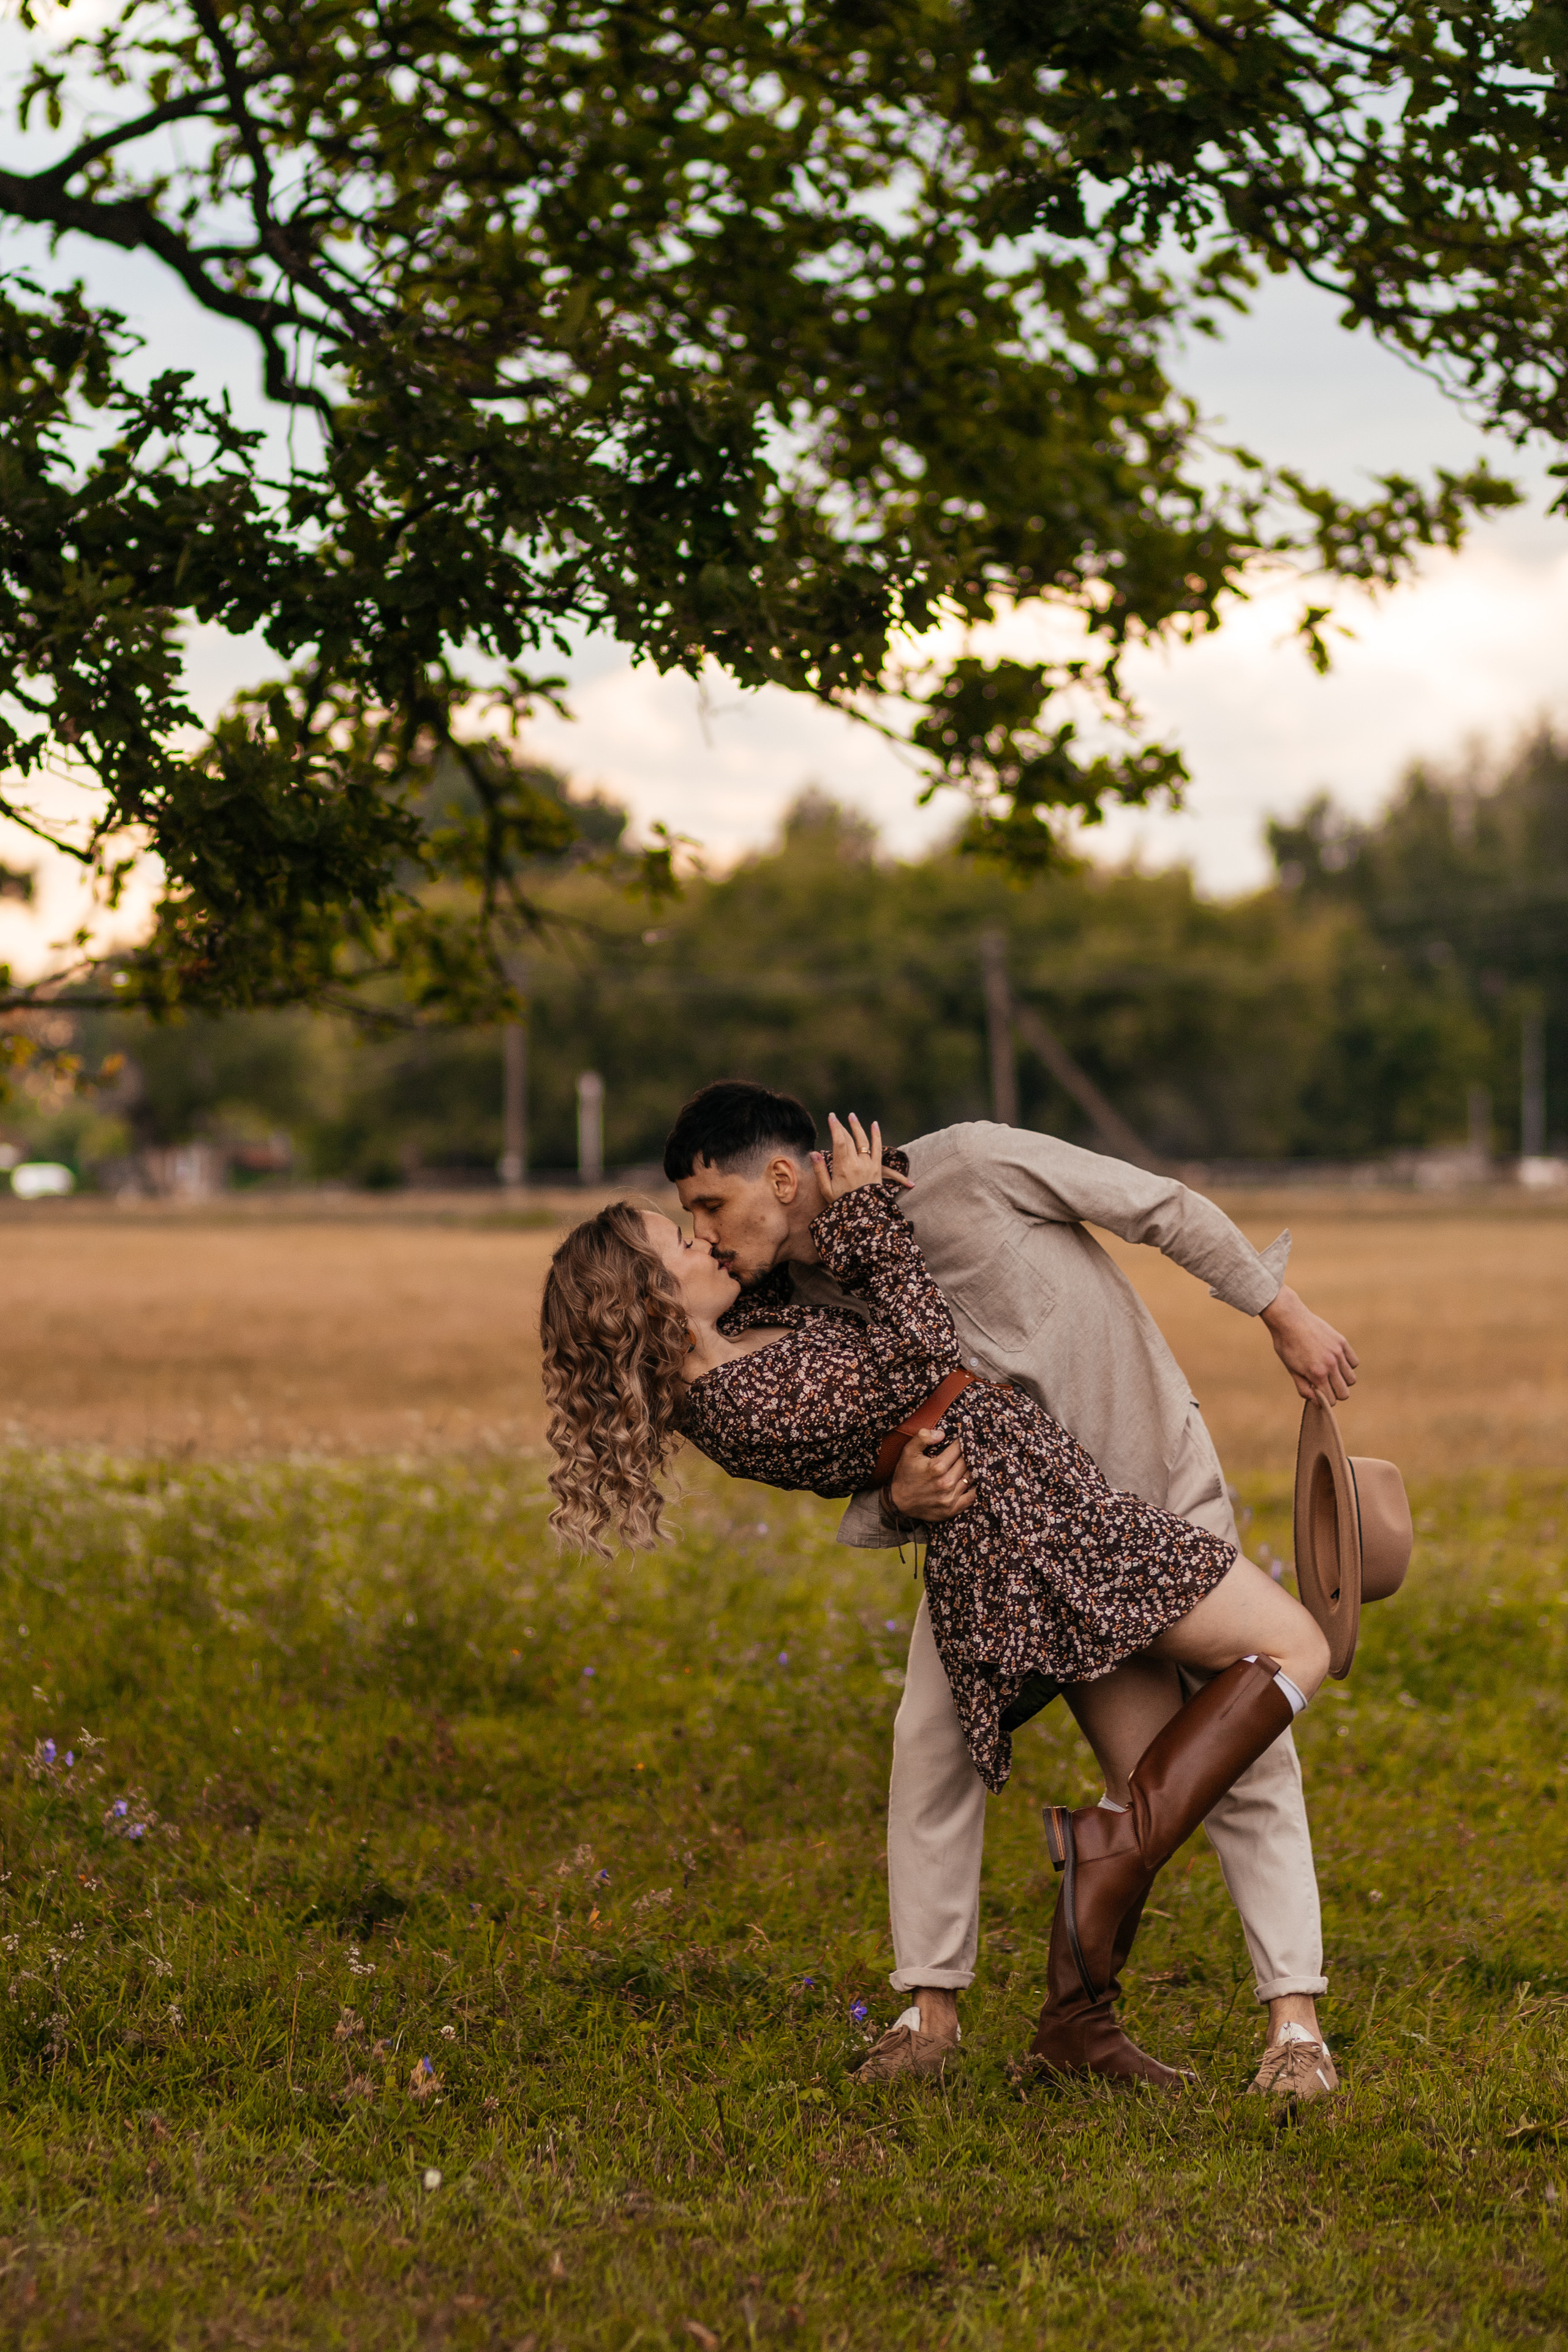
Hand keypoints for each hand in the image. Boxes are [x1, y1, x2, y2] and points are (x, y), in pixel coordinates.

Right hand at [811, 1112, 911, 1203]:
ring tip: (852, 1116)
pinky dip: (876, 1135)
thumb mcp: (826, 1189)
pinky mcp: (877, 1167)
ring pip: (864, 1140)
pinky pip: (878, 1148)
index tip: (831, 1117)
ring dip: (858, 1127)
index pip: (839, 1142)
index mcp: (843, 1167)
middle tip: (836, 1118)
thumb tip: (813, 1153)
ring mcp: (869, 1165)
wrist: (864, 1214)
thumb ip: (820, 1171)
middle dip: (842, 1126)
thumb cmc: (842, 1202)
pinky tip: (874, 1125)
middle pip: (850, 1139)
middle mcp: (857, 1163)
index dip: (835, 1128)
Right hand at [888, 1432, 977, 1522]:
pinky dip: (974, 1488)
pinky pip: (972, 1497)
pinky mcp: (952, 1509)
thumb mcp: (908, 1451)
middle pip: (967, 1462)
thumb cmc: (905, 1474)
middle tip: (966, 1451)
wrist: (898, 1502)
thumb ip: (923, 1437)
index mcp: (937, 1467)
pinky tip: (972, 1481)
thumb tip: (942, 1434)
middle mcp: (946, 1482)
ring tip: (968, 1464)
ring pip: (971, 1478)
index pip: (959, 1448)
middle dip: (967, 1455)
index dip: (961, 1442)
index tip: (961, 1439)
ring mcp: (950, 1497)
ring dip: (971, 1470)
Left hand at [1259, 1283, 1358, 1403]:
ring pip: (1351, 1379)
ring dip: (1342, 1380)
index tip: (1319, 1394)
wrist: (1289, 1319)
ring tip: (1331, 1374)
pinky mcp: (1342, 1342)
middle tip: (1325, 1386)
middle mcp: (1330, 1364)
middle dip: (1335, 1393)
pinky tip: (1336, 1362)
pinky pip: (1354, 1362)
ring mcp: (1338, 1353)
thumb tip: (1317, 1402)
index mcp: (1317, 1374)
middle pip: (1344, 1393)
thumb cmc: (1287, 1346)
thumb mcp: (1291, 1370)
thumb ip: (1304, 1388)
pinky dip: (1347, 1365)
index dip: (1325, 1401)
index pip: (1331, 1400)